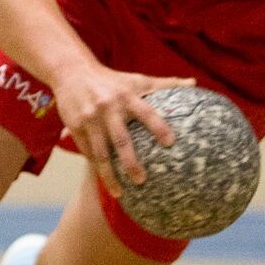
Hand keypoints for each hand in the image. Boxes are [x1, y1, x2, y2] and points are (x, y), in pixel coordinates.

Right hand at [52, 63, 195, 191]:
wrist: (71, 71)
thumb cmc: (111, 79)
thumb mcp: (136, 79)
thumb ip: (165, 84)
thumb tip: (194, 83)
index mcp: (126, 96)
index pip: (146, 112)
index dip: (158, 127)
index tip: (170, 143)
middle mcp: (108, 108)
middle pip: (121, 139)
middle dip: (130, 162)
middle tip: (142, 180)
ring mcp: (90, 119)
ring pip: (100, 153)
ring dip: (109, 175)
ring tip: (119, 193)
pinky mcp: (75, 127)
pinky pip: (87, 151)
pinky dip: (96, 166)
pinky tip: (104, 179)